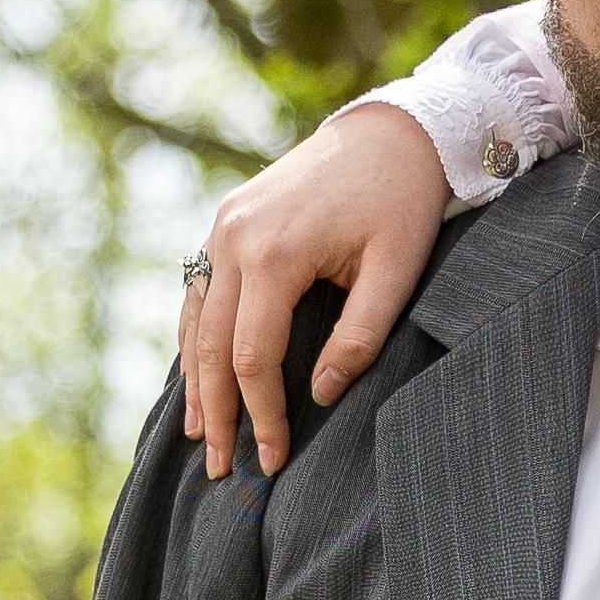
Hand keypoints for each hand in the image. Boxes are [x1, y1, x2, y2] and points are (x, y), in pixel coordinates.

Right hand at [179, 101, 447, 476]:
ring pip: (196, 320)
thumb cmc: (403, 201)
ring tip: (203, 436)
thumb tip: (318, 395)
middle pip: (213, 346)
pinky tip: (201, 374)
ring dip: (197, 381)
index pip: (253, 358)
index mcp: (274, 253)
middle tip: (224, 469)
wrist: (393, 130)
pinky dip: (198, 337)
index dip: (261, 415)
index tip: (274, 459)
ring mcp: (223, 225)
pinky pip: (200, 290)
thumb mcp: (397, 272)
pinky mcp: (227, 218)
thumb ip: (359, 338)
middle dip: (218, 413)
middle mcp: (233, 238)